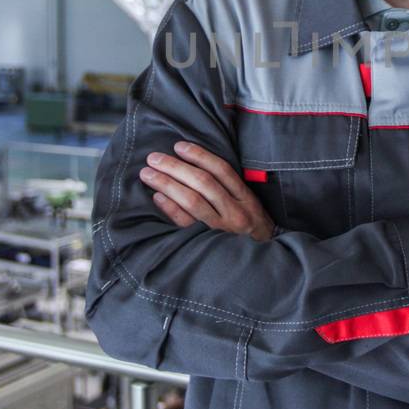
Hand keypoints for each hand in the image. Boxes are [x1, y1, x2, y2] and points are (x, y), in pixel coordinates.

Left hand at [140, 141, 275, 240]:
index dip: (199, 155)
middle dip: (176, 167)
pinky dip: (171, 208)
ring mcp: (221, 229)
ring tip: (148, 174)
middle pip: (203, 182)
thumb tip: (195, 166)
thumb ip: (230, 188)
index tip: (179, 146)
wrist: (260, 262)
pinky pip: (186, 223)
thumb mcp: (249, 205)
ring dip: (167, 184)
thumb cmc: (250, 229)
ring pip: (192, 200)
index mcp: (246, 199)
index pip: (222, 170)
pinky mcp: (207, 244)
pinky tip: (157, 197)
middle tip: (154, 158)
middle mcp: (235, 212)